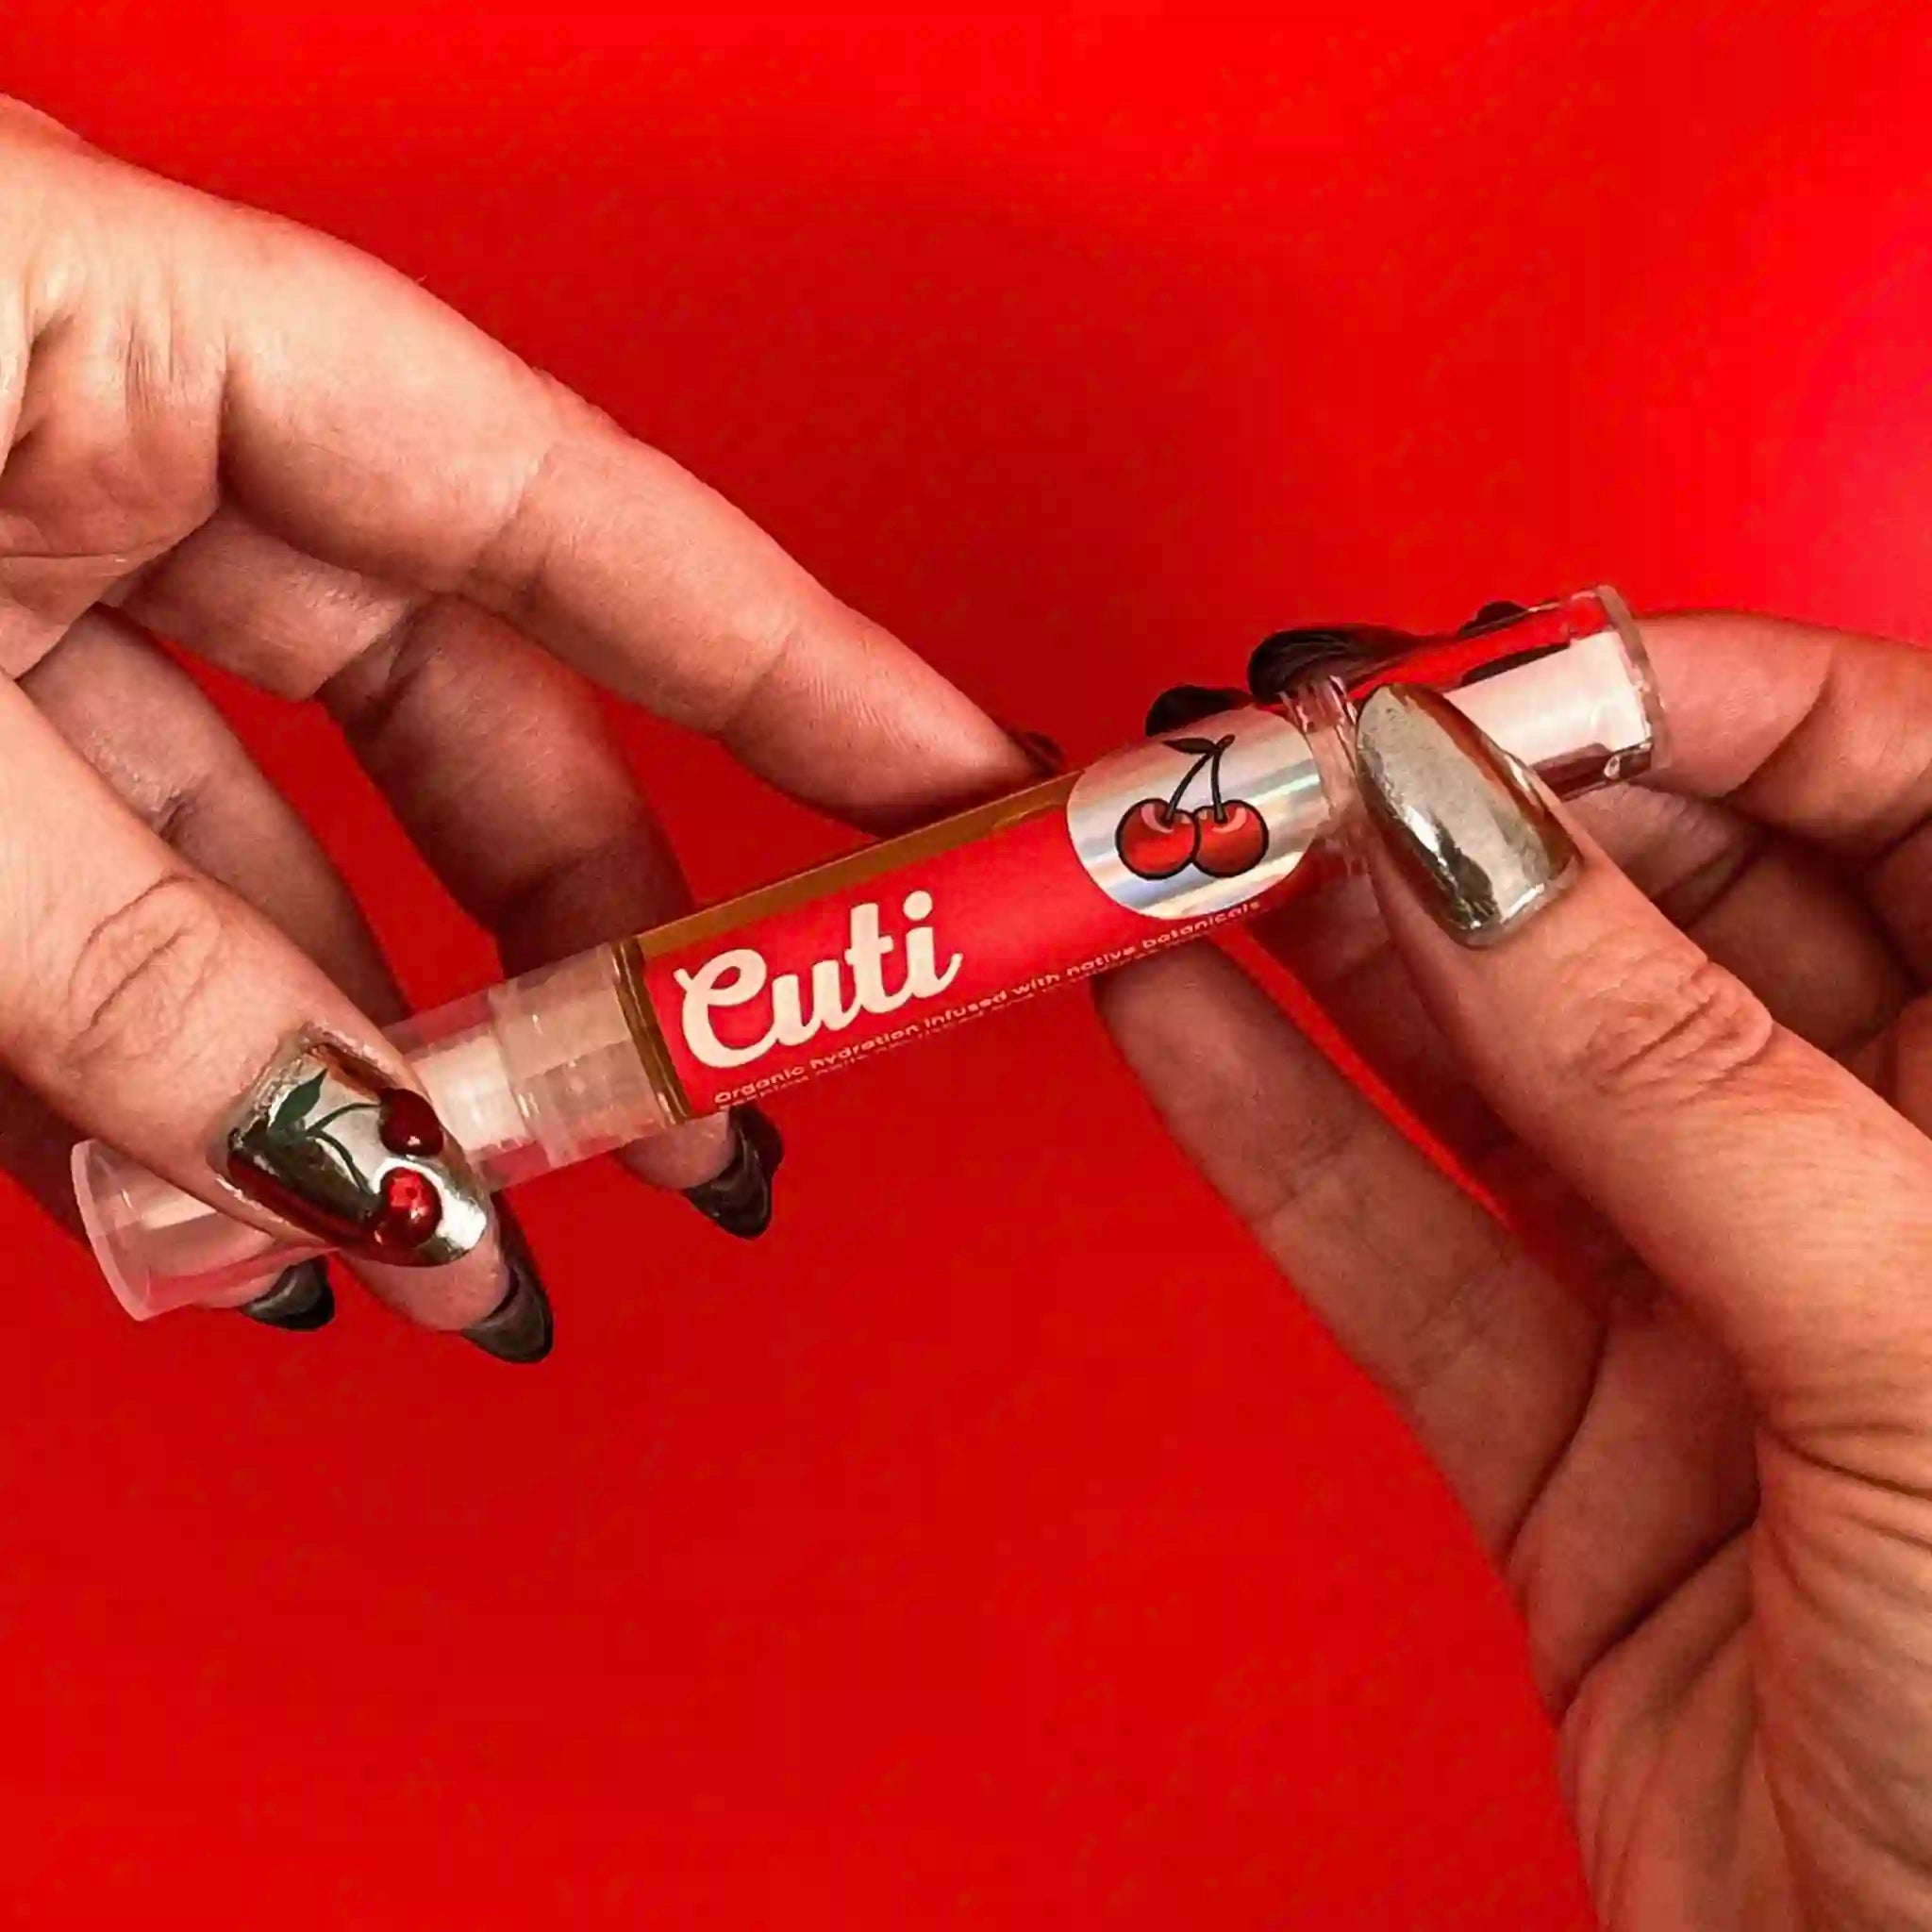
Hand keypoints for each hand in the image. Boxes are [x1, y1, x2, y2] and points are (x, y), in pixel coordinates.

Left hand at [0, 100, 1026, 1350]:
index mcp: (145, 329)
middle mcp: (102, 454)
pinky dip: (159, 1085)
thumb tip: (370, 1177)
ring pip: (272, 865)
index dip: (812, 672)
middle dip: (578, 956)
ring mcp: (1, 600)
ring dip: (359, 1076)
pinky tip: (217, 1229)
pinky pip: (92, 927)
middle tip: (685, 1131)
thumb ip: (136, 960)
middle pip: (463, 727)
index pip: (586, 524)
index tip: (971, 794)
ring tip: (436, 1264)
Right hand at [1102, 612, 1931, 1926]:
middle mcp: (1887, 1175)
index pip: (1884, 784)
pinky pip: (1410, 1256)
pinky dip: (1281, 1141)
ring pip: (1500, 1074)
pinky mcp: (1575, 1446)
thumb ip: (1680, 1076)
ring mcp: (1717, 1309)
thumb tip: (1477, 836)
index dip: (1677, 699)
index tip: (1481, 673)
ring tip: (1185, 855)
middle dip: (1455, 821)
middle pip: (1651, 917)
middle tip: (1281, 756)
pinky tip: (1175, 1026)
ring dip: (1334, 955)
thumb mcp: (1925, 1348)